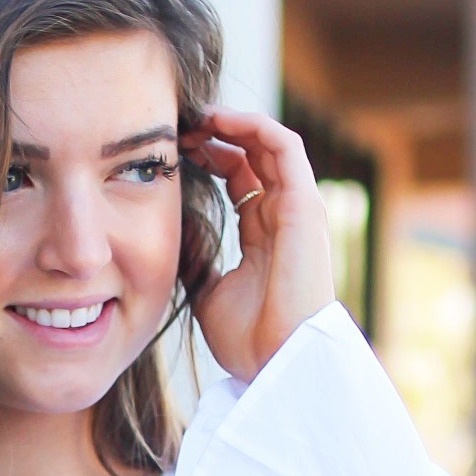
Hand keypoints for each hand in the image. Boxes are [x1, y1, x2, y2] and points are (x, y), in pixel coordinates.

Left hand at [182, 106, 334, 381]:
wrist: (275, 359)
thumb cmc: (248, 338)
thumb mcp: (207, 291)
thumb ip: (196, 258)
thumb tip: (174, 229)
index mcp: (263, 236)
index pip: (239, 179)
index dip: (207, 158)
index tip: (172, 150)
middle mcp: (283, 217)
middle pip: (253, 156)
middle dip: (216, 134)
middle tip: (178, 126)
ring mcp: (297, 208)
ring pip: (268, 144)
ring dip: (232, 123)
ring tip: (196, 116)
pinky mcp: (304, 203)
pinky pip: (283, 146)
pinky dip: (252, 126)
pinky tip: (218, 120)